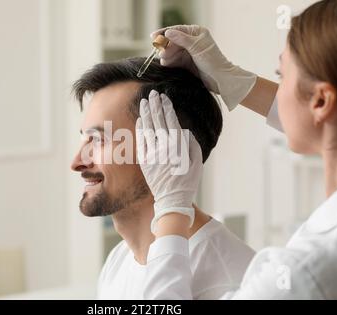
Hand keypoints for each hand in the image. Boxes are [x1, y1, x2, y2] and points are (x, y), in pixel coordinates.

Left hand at [136, 90, 202, 232]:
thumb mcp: (196, 162)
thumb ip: (191, 143)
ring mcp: (152, 153)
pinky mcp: (144, 160)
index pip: (170, 121)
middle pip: (157, 121)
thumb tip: (183, 128)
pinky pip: (140, 140)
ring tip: (144, 101)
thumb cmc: (187, 181)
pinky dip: (140, 128)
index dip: (166, 107)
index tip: (164, 97)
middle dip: (155, 105)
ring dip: (146, 113)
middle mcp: (163, 147)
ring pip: (147, 128)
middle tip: (152, 93)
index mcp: (178, 146)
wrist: (172, 199)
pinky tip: (141, 118)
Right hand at [152, 25, 256, 110]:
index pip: (177, 30)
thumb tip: (167, 33)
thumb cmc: (212, 61)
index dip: (164, 33)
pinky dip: (170, 62)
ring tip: (164, 61)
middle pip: (173, 41)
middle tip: (162, 54)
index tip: (153, 36)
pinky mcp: (187, 63)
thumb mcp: (196, 47)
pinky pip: (175, 60)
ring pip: (173, 51)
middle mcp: (192, 40)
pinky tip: (166, 65)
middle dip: (167, 47)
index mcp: (196, 32)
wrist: (219, 79)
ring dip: (167, 56)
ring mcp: (189, 52)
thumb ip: (181, 39)